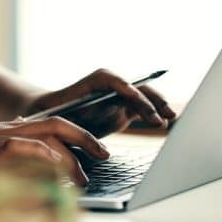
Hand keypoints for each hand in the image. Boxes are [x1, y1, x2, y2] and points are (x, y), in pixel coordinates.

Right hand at [0, 116, 110, 186]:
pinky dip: (41, 158)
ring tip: (83, 179)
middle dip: (85, 138)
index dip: (76, 134)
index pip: (48, 124)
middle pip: (56, 122)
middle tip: (104, 155)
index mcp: (4, 130)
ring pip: (45, 135)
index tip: (95, 150)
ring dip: (70, 156)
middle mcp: (4, 129)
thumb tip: (23, 171)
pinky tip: (53, 173)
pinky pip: (20, 148)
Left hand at [24, 68, 176, 137]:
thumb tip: (85, 140)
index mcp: (94, 81)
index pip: (113, 81)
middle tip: (160, 115)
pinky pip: (144, 107)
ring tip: (169, 117)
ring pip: (143, 96)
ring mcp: (120, 96)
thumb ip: (76, 125)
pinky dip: (155, 112)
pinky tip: (165, 122)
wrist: (52, 114)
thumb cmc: (54, 114)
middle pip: (134, 87)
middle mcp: (111, 85)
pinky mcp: (125, 108)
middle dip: (148, 99)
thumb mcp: (62, 117)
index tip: (135, 98)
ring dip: (157, 104)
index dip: (126, 89)